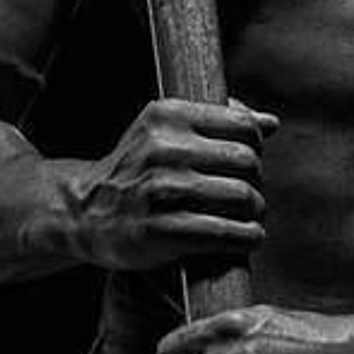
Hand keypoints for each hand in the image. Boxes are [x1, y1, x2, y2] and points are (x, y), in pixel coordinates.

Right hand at [61, 97, 277, 271]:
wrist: (83, 212)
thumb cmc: (138, 170)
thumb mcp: (165, 131)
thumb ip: (218, 122)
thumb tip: (271, 123)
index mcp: (167, 115)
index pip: (243, 125)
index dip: (256, 148)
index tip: (246, 165)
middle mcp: (162, 148)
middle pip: (247, 161)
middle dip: (257, 182)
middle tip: (250, 197)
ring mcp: (159, 190)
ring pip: (241, 196)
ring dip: (256, 212)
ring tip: (250, 219)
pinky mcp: (158, 230)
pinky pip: (223, 233)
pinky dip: (247, 237)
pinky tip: (248, 239)